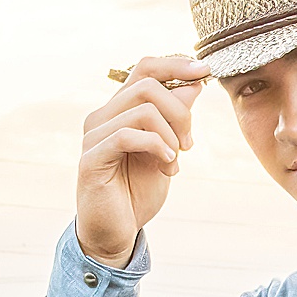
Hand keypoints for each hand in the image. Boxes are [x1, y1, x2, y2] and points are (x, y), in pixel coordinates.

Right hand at [75, 55, 209, 266]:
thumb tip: (194, 84)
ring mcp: (93, 137)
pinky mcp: (91, 159)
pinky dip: (155, 147)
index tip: (205, 72)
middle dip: (180, 112)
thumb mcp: (167, 150)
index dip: (175, 64)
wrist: (116, 232)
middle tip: (189, 144)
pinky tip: (166, 166)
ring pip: (142, 110)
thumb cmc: (137, 192)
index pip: (144, 69)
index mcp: (118, 110)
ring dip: (170, 136)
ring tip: (174, 162)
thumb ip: (176, 118)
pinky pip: (127, 136)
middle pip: (147, 85)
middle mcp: (101, 117)